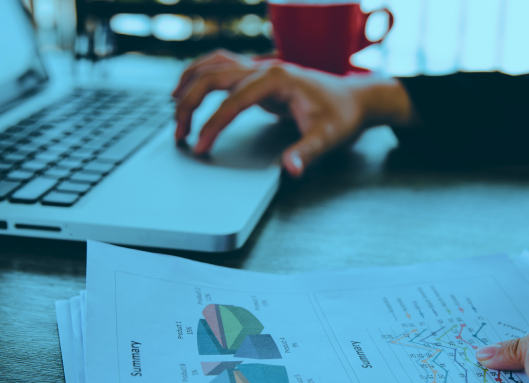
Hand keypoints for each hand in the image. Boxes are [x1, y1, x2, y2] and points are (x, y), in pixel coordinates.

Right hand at [172, 49, 414, 176]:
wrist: (354, 99)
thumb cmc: (341, 116)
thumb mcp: (327, 137)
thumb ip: (306, 153)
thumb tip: (290, 169)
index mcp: (276, 79)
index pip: (233, 102)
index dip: (213, 126)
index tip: (200, 148)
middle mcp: (264, 67)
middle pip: (213, 77)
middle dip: (190, 105)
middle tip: (179, 135)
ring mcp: (260, 67)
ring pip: (212, 66)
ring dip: (189, 86)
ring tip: (174, 112)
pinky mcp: (257, 74)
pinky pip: (220, 67)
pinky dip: (199, 76)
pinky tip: (187, 91)